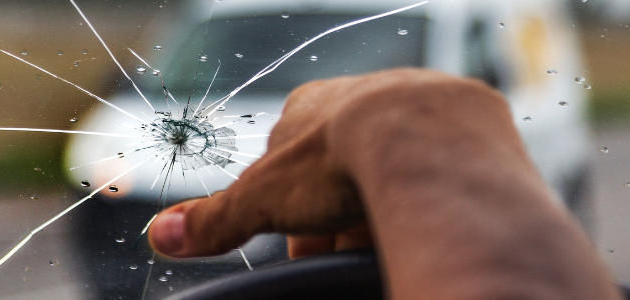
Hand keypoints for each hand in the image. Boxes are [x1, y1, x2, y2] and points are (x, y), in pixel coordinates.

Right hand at [148, 68, 513, 257]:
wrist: (430, 142)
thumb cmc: (343, 156)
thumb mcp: (265, 196)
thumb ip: (216, 217)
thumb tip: (161, 235)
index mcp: (312, 105)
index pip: (292, 166)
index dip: (294, 214)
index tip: (304, 249)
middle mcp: (366, 94)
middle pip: (345, 169)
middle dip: (340, 216)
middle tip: (345, 253)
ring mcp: (420, 104)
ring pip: (393, 167)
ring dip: (384, 207)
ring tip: (386, 243)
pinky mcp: (467, 124)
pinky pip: (441, 167)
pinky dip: (429, 196)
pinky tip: (424, 221)